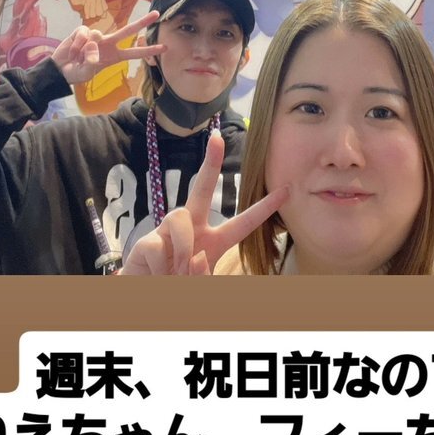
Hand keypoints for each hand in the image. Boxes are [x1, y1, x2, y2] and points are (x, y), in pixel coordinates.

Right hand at [51, 11, 165, 84]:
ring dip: (85, 49)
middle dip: (142, 22)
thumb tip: (94, 44)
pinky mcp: (83, 31)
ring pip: (97, 35)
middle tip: (157, 13)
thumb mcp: (86, 73)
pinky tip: (72, 51)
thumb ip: (91, 61)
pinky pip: (83, 34)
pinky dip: (76, 44)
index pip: (134, 53)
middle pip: (127, 30)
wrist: (59, 69)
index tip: (164, 47)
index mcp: (114, 56)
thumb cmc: (76, 73)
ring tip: (77, 58)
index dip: (149, 50)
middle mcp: (108, 44)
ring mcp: (96, 36)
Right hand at [120, 131, 288, 275]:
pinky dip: (162, 267)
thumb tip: (195, 255)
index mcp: (213, 241)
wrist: (147, 296)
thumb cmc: (177, 287)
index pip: (244, 223)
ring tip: (175, 275)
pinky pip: (159, 245)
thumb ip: (204, 275)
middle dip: (209, 162)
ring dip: (181, 250)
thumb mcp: (200, 287)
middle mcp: (192, 228)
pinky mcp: (147, 240)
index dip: (265, 208)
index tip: (286, 189)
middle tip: (217, 138)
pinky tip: (158, 275)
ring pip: (180, 218)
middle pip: (202, 189)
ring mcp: (168, 231)